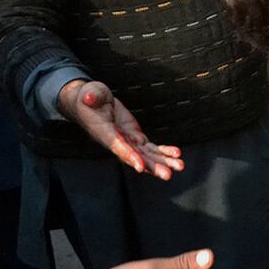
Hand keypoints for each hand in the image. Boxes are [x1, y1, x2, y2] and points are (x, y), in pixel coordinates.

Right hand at [58, 80, 183, 178]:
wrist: (91, 102)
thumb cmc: (89, 98)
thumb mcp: (89, 93)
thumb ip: (91, 96)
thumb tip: (89, 97)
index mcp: (104, 132)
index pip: (118, 146)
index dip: (129, 156)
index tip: (140, 167)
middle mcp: (117, 141)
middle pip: (136, 157)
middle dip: (152, 166)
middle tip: (168, 174)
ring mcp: (128, 140)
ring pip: (146, 155)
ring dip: (163, 162)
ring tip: (179, 166)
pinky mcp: (135, 137)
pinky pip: (151, 147)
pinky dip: (164, 151)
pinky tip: (177, 154)